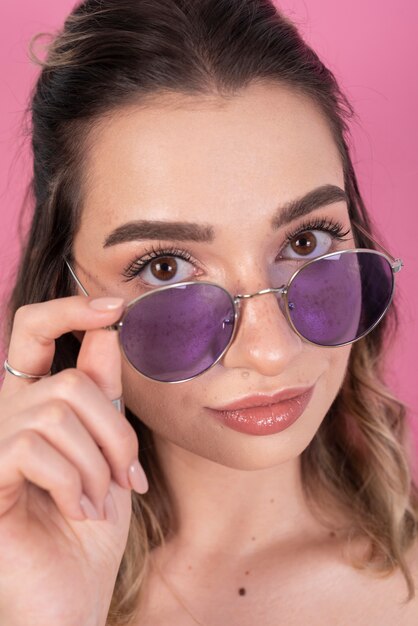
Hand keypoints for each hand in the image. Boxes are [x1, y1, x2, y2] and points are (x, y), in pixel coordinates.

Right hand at [0, 295, 148, 625]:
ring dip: (98, 464)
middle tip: (129, 477)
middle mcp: (5, 414)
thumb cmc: (90, 526)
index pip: (33, 330)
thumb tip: (106, 334)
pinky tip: (78, 512)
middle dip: (115, 431)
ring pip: (58, 412)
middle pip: (69, 382)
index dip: (68, 309)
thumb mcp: (107, 452)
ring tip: (101, 502)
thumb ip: (102, 394)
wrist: (70, 598)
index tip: (114, 306)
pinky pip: (35, 447)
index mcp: (33, 403)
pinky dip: (74, 483)